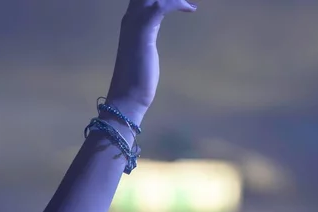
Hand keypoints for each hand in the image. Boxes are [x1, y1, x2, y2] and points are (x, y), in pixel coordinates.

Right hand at [105, 0, 198, 120]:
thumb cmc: (136, 79)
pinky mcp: (144, 32)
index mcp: (130, 21)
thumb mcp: (143, 49)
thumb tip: (153, 28)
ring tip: (189, 3)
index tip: (181, 1)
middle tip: (185, 1)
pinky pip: (161, 6)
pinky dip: (177, 3)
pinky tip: (190, 9)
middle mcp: (130, 17)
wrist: (127, 96)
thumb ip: (146, 35)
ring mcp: (135, 23)